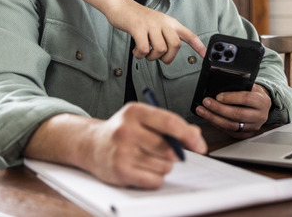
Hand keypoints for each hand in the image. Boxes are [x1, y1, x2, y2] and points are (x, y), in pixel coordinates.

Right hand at [83, 103, 206, 188]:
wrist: (91, 145)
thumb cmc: (122, 131)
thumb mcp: (144, 119)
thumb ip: (171, 125)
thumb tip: (196, 136)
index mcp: (135, 111)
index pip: (170, 122)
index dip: (189, 136)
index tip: (200, 146)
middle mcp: (127, 130)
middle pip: (169, 148)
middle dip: (175, 154)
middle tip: (166, 152)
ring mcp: (122, 151)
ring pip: (164, 166)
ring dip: (163, 166)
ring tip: (147, 159)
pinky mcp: (120, 171)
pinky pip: (154, 180)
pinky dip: (154, 178)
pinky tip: (143, 169)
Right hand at [105, 0, 205, 63]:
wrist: (121, 5)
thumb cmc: (138, 18)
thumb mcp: (157, 23)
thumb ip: (165, 34)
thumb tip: (169, 52)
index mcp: (169, 22)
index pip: (188, 34)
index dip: (198, 45)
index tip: (205, 54)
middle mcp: (163, 22)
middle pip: (175, 45)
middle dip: (168, 57)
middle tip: (158, 58)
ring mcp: (150, 24)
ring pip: (160, 49)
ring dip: (152, 57)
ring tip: (145, 53)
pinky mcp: (138, 28)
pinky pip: (144, 49)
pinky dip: (140, 55)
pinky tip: (136, 51)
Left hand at [194, 85, 271, 137]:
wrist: (262, 107)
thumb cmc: (254, 95)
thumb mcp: (252, 86)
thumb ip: (242, 86)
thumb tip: (222, 85)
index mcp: (263, 101)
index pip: (247, 99)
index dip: (231, 97)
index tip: (218, 96)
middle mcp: (260, 116)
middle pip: (237, 114)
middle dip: (219, 108)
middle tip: (206, 102)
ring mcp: (253, 127)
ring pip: (232, 125)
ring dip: (214, 118)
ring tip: (202, 111)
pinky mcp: (246, 134)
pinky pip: (230, 132)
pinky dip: (217, 125)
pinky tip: (209, 118)